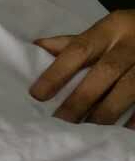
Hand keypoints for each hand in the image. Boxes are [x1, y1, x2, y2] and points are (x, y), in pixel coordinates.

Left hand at [30, 9, 134, 124]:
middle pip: (105, 71)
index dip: (57, 72)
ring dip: (106, 112)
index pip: (80, 49)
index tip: (37, 95)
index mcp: (112, 27)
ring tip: (87, 132)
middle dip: (81, 99)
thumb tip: (36, 48)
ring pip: (129, 89)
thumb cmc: (129, 34)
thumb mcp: (105, 31)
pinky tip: (119, 134)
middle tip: (60, 123)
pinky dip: (134, 119)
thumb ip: (74, 43)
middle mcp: (132, 42)